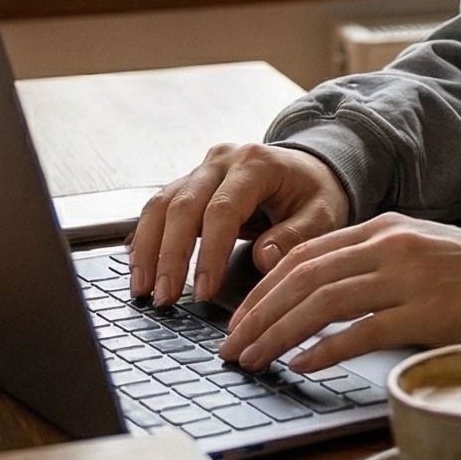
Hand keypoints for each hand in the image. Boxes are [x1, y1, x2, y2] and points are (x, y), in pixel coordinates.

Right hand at [128, 143, 351, 306]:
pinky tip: (136, 263)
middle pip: (183, 206)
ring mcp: (202, 170)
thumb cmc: (316, 194)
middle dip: (169, 256)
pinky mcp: (189, 183)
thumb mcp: (323, 215)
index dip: (209, 253)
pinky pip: (159, 207)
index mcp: (256, 164)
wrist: (308, 169)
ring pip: (161, 204)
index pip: (222, 210)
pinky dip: (145, 236)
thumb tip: (263, 258)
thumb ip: (296, 236)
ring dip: (147, 248)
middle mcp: (222, 161)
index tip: (203, 292)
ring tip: (142, 289)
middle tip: (163, 298)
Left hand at [218, 215, 460, 370]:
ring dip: (280, 334)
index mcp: (383, 228)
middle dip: (258, 315)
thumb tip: (312, 297)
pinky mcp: (429, 312)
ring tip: (255, 359)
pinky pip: (364, 330)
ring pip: (323, 302)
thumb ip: (369, 265)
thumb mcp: (415, 254)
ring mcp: (409, 277)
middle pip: (303, 277)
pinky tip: (303, 365)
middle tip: (232, 347)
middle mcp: (390, 246)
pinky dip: (327, 349)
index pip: (304, 255)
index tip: (238, 319)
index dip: (262, 287)